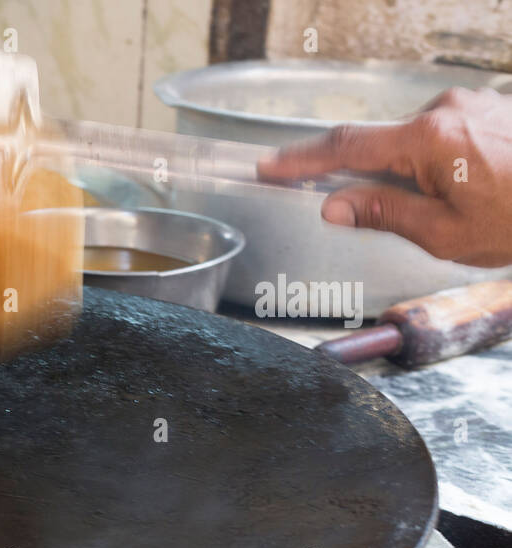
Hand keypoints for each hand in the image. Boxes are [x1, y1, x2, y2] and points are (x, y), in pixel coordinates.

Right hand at [256, 87, 511, 266]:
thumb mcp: (444, 233)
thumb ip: (384, 213)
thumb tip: (336, 206)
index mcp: (428, 140)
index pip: (345, 147)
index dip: (301, 160)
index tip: (269, 166)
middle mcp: (445, 110)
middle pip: (381, 144)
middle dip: (373, 180)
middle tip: (393, 217)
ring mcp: (470, 104)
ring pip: (413, 142)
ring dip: (412, 175)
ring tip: (452, 210)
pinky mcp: (488, 108)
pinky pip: (442, 136)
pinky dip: (438, 164)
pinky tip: (467, 191)